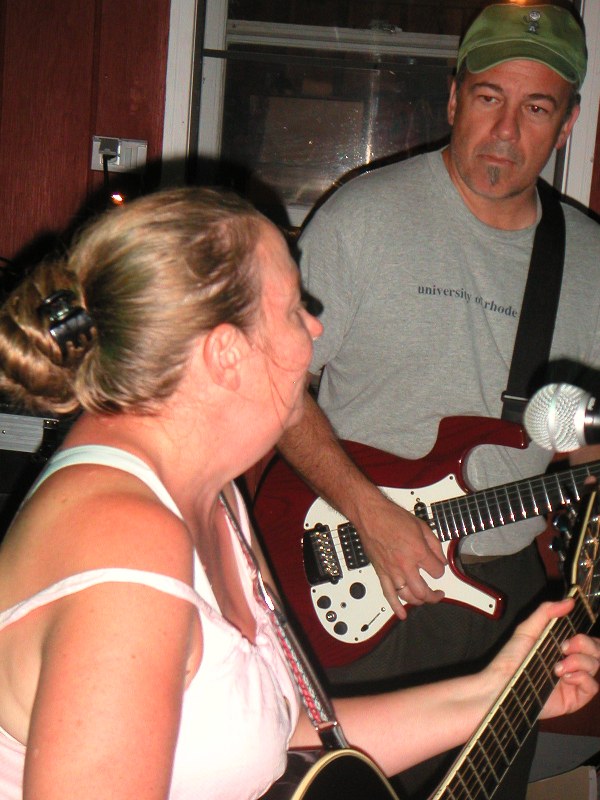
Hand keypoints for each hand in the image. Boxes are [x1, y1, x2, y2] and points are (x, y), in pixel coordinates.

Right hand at [354, 489, 446, 619]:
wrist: (370, 515)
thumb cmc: (392, 517)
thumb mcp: (421, 526)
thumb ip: (434, 544)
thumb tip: (440, 558)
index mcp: (418, 551)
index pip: (438, 571)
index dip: (441, 570)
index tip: (438, 566)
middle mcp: (405, 565)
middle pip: (424, 591)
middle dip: (434, 595)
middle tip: (438, 593)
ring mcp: (392, 571)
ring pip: (408, 597)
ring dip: (419, 601)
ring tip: (424, 599)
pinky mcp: (381, 573)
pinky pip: (389, 595)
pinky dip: (396, 607)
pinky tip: (402, 615)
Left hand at [488, 600, 599, 718]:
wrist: (502, 684)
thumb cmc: (511, 659)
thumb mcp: (527, 629)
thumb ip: (547, 612)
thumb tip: (569, 601)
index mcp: (560, 646)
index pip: (586, 639)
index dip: (586, 636)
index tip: (573, 634)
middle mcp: (569, 662)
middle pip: (596, 651)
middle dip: (586, 645)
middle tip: (565, 647)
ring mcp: (573, 680)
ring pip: (595, 666)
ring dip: (579, 662)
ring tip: (557, 666)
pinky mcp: (574, 698)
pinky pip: (593, 686)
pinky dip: (582, 678)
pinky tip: (565, 677)